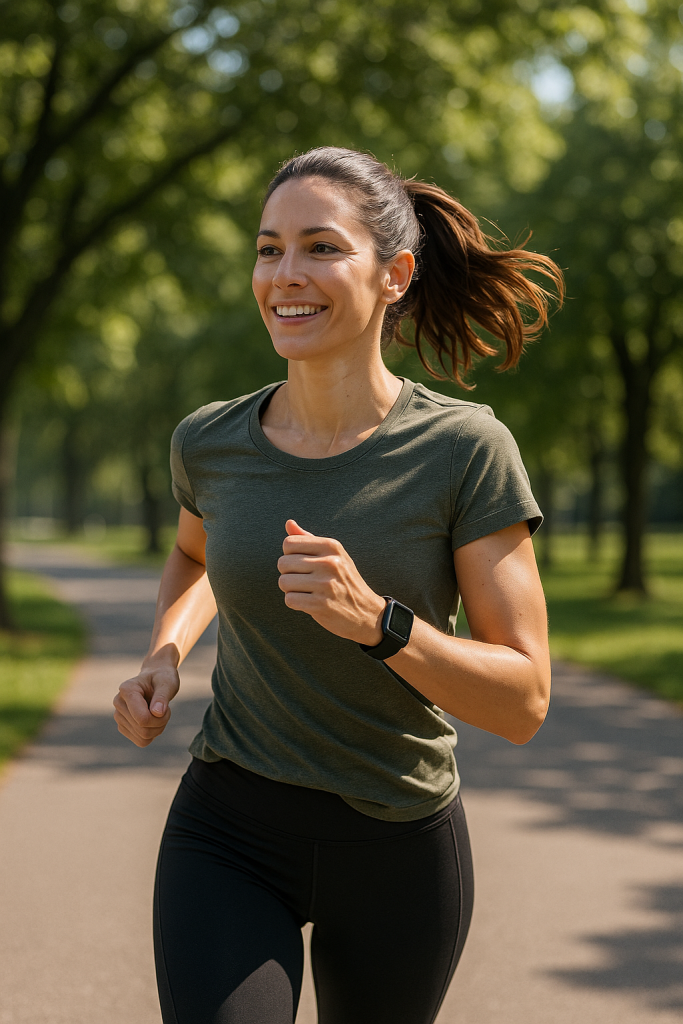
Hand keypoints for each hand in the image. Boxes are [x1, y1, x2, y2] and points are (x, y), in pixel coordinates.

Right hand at [113, 652, 179, 746]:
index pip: (142, 718)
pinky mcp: (123, 726)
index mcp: (127, 689)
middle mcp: (118, 703)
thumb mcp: (167, 683)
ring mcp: (119, 716)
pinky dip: (152, 734)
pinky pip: (141, 741)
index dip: (160, 718)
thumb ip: (162, 696)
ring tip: (159, 713)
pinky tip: (153, 720)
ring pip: (143, 738)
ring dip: (158, 728)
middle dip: (161, 723)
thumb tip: (157, 713)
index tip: (166, 707)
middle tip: (166, 710)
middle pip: (143, 730)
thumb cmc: (161, 679)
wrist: (155, 679)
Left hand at [277, 520, 385, 644]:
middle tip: (304, 581)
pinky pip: (290, 600)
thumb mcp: (333, 555)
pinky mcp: (321, 605)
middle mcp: (330, 563)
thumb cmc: (345, 581)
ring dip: (290, 590)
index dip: (290, 556)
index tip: (302, 565)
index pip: (289, 543)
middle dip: (288, 574)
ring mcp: (326, 584)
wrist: (367, 613)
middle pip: (283, 563)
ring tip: (307, 592)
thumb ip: (308, 539)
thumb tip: (289, 523)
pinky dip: (295, 603)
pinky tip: (309, 603)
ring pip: (284, 582)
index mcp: (332, 546)